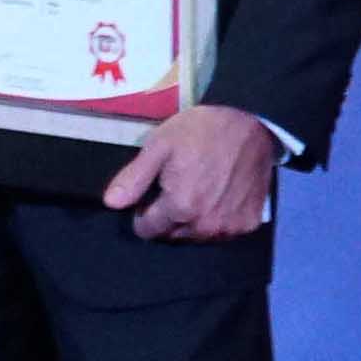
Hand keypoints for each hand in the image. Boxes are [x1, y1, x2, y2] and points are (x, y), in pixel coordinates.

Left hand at [101, 104, 277, 241]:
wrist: (249, 122)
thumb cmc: (201, 131)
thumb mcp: (160, 146)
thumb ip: (134, 178)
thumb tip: (110, 204)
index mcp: (180, 207)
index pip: (148, 230)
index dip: (143, 213)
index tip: (150, 196)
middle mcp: (205, 226)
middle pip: (172, 236)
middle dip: (167, 218)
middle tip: (175, 187)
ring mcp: (229, 228)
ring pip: (197, 237)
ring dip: (191, 222)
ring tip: (197, 190)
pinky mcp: (248, 224)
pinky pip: (222, 233)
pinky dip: (216, 220)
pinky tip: (218, 196)